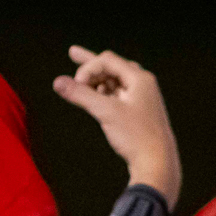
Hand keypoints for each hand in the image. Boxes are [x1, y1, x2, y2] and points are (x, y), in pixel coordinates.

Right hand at [52, 46, 181, 207]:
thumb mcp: (106, 112)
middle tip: (73, 53)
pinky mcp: (137, 112)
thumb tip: (58, 82)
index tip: (75, 84)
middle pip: (111, 66)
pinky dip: (103, 93)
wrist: (157, 162)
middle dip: (91, 64)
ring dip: (95, 81)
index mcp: (139, 78)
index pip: (107, 60)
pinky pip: (117, 95)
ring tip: (79, 81)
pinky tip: (94, 97)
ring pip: (114, 81)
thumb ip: (81, 95)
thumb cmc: (136, 136)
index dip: (88, 67)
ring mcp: (141, 98)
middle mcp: (142, 84)